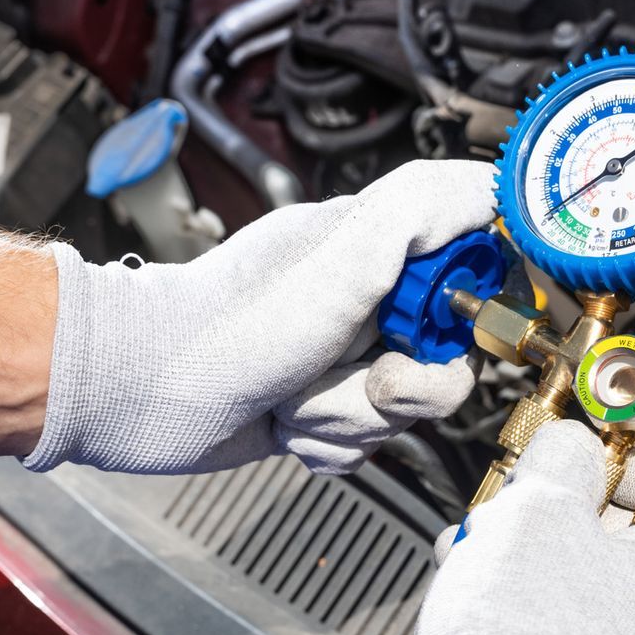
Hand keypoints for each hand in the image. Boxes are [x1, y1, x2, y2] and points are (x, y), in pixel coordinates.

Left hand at [25, 159, 494, 474]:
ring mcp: (346, 354)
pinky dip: (331, 443)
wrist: (145, 399)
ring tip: (298, 399)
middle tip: (361, 375)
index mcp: (375, 244)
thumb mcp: (339, 261)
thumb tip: (488, 190)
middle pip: (451, 351)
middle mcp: (366, 295)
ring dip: (351, 417)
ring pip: (410, 406)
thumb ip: (416, 215)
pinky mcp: (326, 405)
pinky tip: (288, 423)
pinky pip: (371, 441)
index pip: (471, 260)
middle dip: (403, 383)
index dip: (468, 303)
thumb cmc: (224, 328)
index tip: (436, 325)